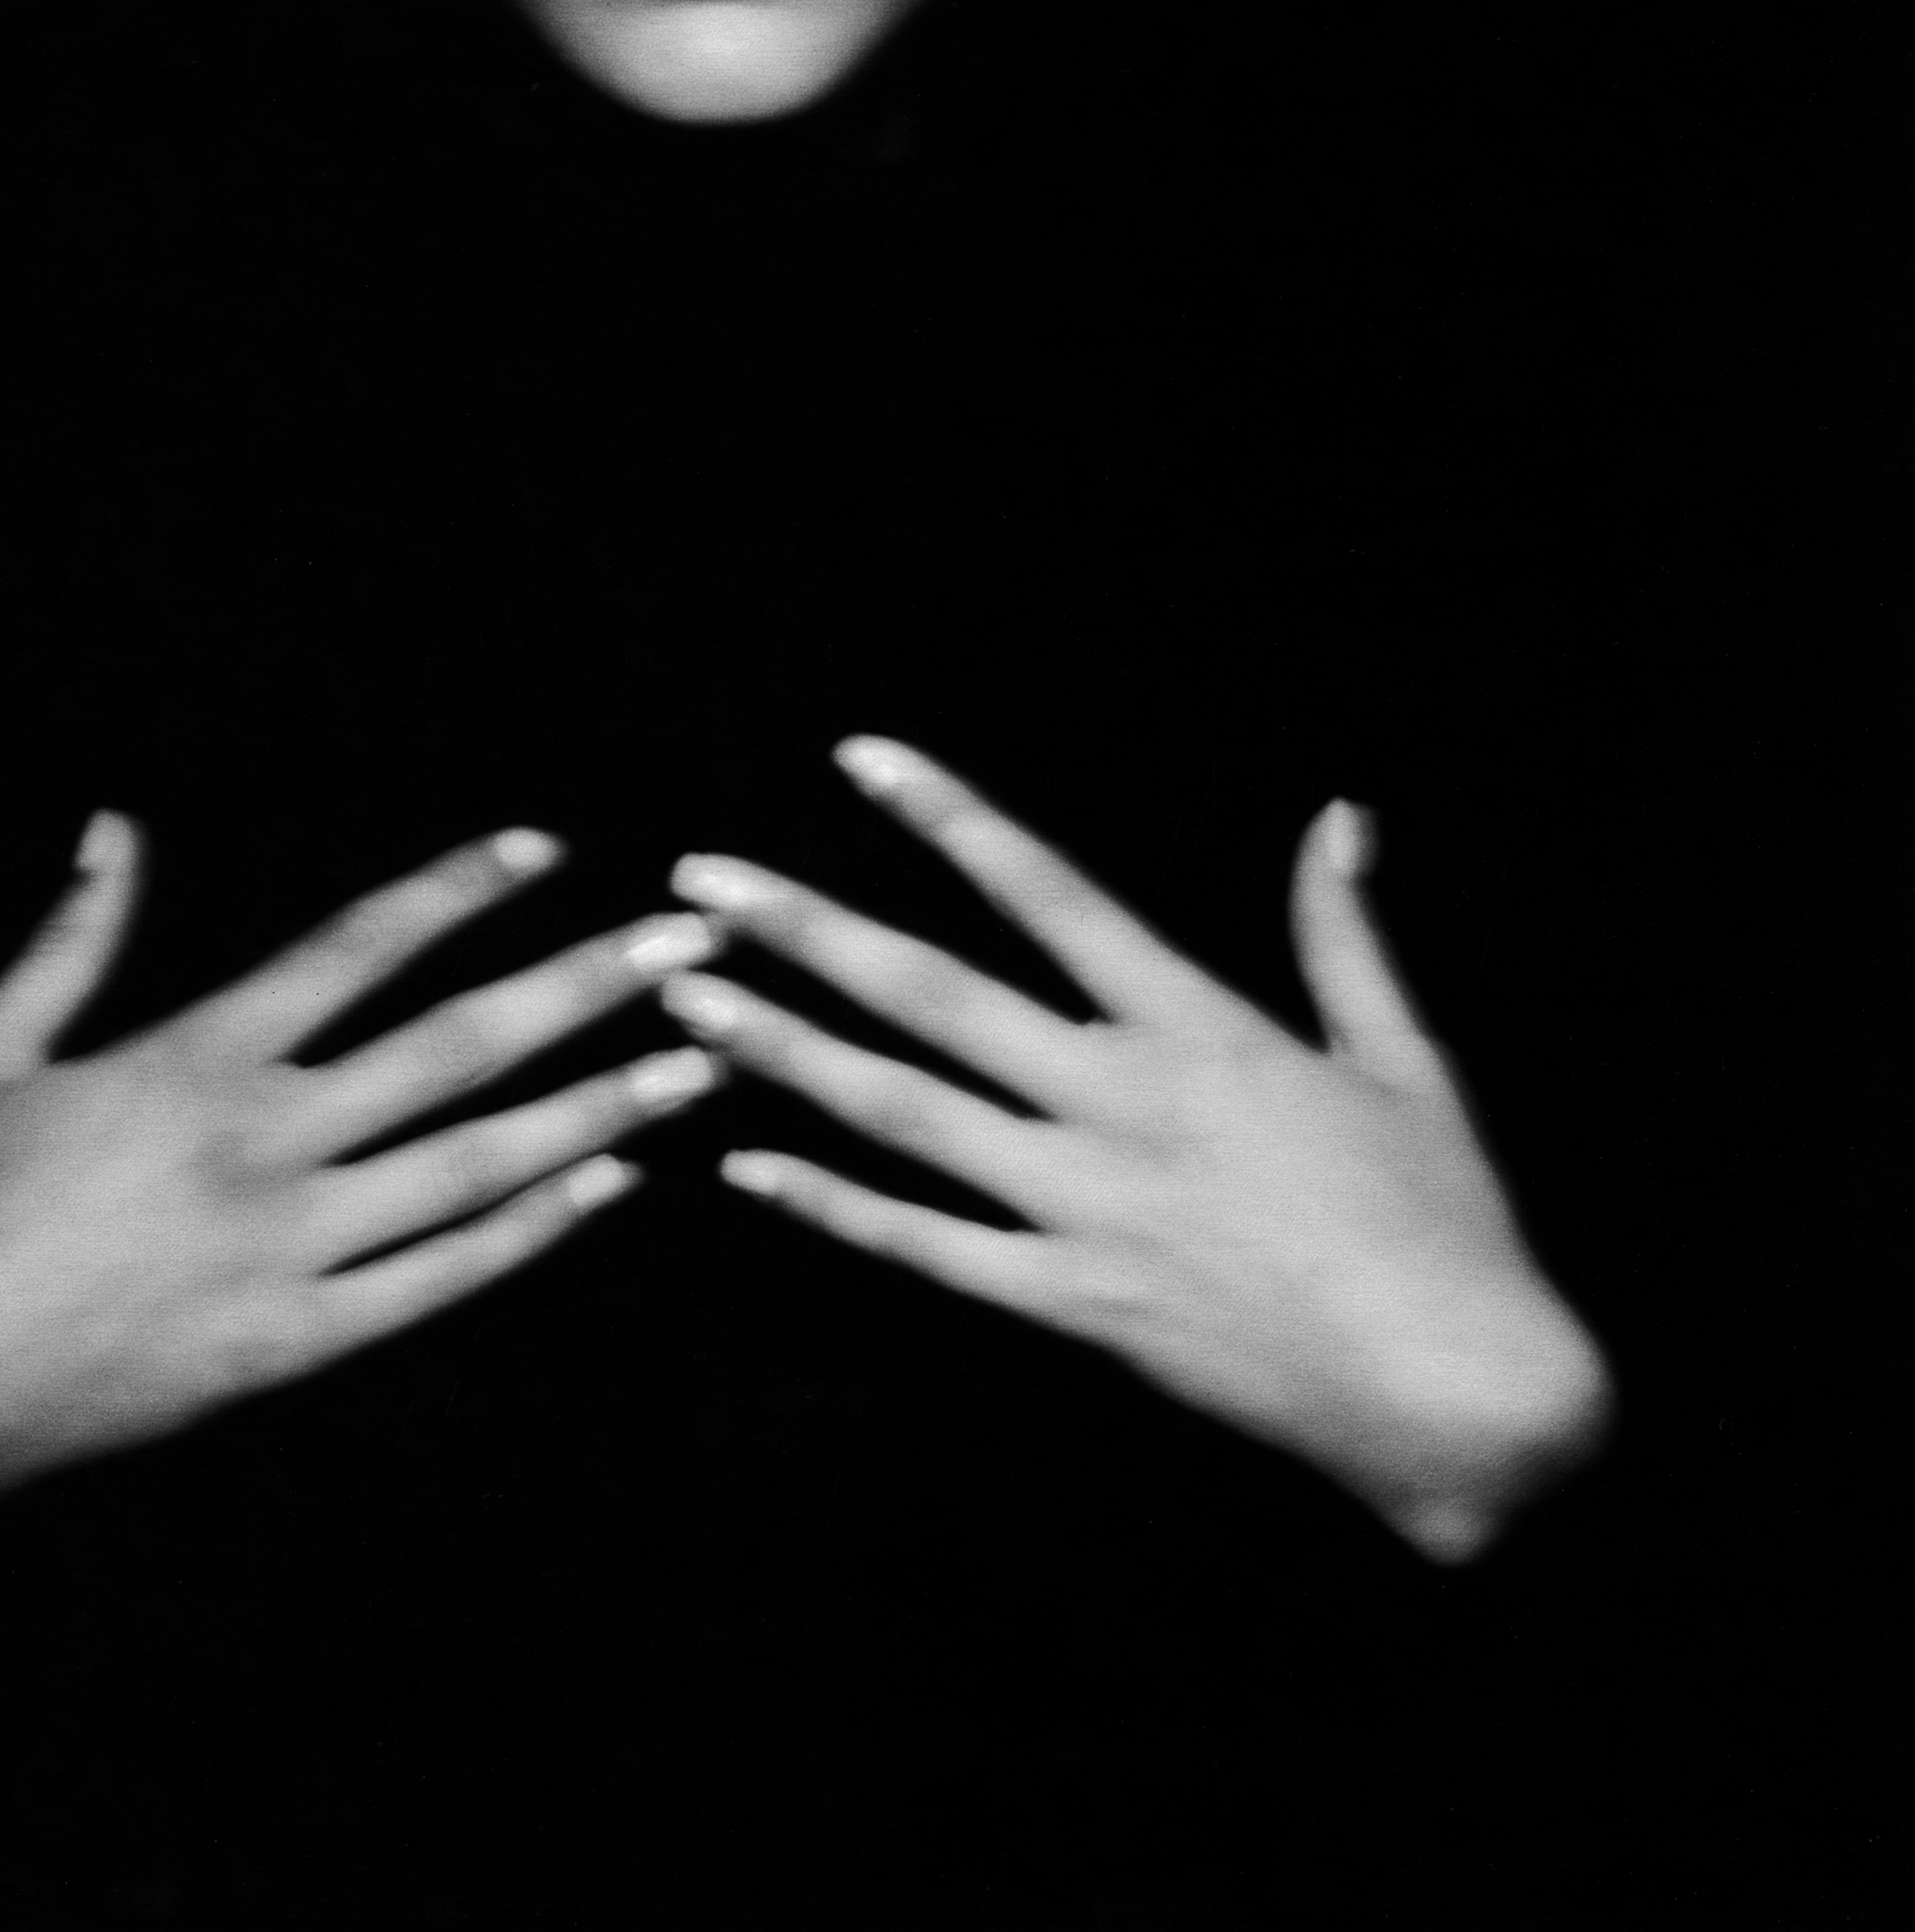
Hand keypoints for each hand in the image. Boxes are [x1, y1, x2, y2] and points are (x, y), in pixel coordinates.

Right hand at [0, 813, 719, 1546]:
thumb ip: (68, 940)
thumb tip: (114, 826)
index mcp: (195, 1059)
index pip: (358, 946)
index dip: (458, 887)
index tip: (546, 844)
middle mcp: (264, 1143)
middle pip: (458, 1045)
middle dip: (584, 985)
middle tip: (690, 942)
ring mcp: (289, 1249)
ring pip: (476, 1164)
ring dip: (597, 1107)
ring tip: (695, 1064)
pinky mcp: (294, 1345)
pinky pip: (441, 1283)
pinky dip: (531, 1232)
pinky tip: (607, 1189)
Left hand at [660, 738, 1611, 1560]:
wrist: (1464, 1393)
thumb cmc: (1446, 1222)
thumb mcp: (1406, 1059)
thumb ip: (1344, 934)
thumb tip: (1340, 815)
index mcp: (1199, 1027)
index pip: (1047, 891)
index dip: (949, 817)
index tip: (860, 759)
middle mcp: (1123, 1103)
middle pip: (931, 995)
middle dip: (806, 928)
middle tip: (698, 882)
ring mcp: (1090, 1208)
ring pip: (904, 1114)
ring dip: (786, 1050)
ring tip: (687, 998)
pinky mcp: (1078, 1305)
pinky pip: (930, 1250)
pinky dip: (835, 1208)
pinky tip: (749, 1168)